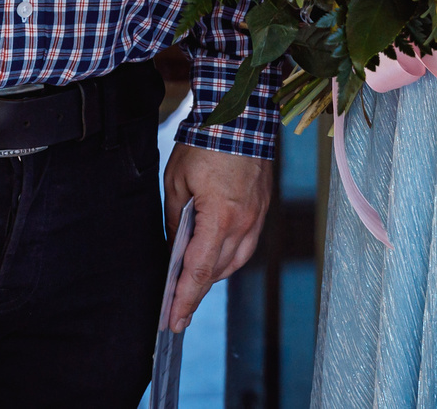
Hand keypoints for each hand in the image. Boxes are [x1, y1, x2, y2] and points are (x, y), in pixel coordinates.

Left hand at [162, 143, 271, 331]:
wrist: (240, 115)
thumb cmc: (204, 144)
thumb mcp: (176, 182)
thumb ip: (176, 221)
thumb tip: (175, 248)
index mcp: (220, 217)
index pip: (200, 270)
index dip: (185, 298)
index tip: (174, 320)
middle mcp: (244, 223)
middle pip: (218, 271)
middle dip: (196, 293)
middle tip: (177, 311)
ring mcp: (257, 217)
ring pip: (235, 261)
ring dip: (213, 275)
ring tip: (192, 285)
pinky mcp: (262, 209)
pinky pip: (245, 245)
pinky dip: (228, 257)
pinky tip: (214, 257)